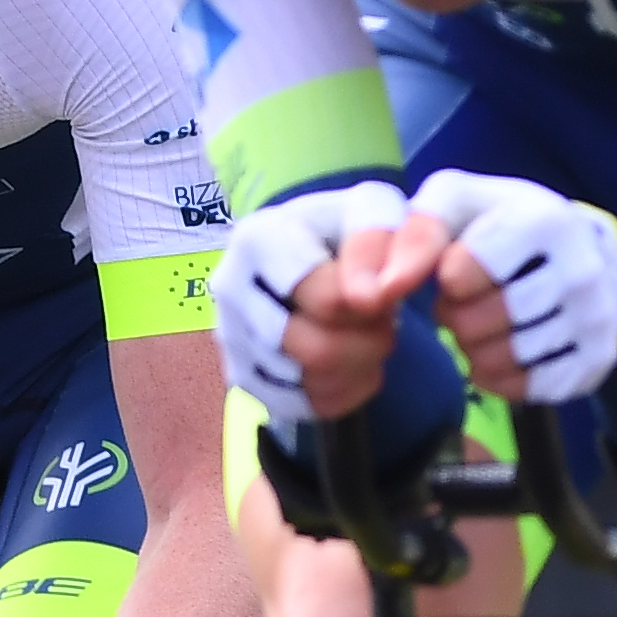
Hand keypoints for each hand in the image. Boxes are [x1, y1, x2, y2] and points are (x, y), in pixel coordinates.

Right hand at [212, 180, 420, 430]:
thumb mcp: (376, 210)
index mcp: (259, 238)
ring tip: (366, 330)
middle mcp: (230, 288)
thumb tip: (374, 295)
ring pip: (314, 381)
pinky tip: (351, 359)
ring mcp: (231, 337)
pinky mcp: (243, 376)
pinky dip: (345, 389)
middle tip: (382, 317)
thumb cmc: (344, 230)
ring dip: (361, 362)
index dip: (373, 304)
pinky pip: (307, 406)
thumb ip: (386, 240)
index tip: (386, 292)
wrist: (312, 251)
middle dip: (370, 338)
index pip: (329, 301)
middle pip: (318, 350)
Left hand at [410, 169, 616, 404]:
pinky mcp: (599, 360)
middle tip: (466, 302)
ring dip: (474, 348)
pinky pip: (528, 389)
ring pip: (500, 360)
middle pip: (475, 323)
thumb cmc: (504, 221)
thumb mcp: (457, 202)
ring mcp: (598, 319)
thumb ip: (415, 231)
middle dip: (456, 316)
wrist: (583, 247)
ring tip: (483, 324)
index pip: (458, 275)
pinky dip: (501, 376)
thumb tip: (383, 291)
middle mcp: (582, 271)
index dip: (444, 279)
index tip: (457, 268)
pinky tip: (502, 351)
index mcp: (546, 221)